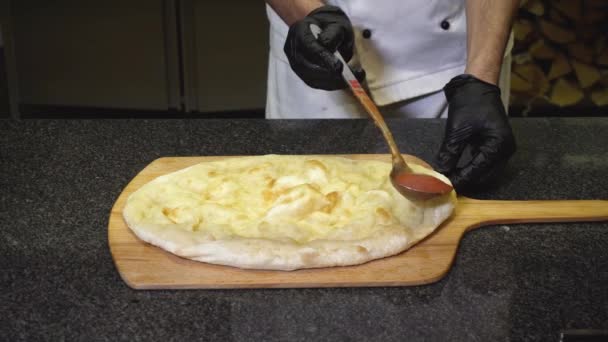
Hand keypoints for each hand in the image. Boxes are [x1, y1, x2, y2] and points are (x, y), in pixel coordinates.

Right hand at [284, 5, 362, 89]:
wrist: (320, 28)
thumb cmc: (329, 26)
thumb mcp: (336, 24)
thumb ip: (333, 34)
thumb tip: (328, 48)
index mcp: (300, 31)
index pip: (309, 48)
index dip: (324, 58)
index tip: (339, 66)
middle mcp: (293, 48)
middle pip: (307, 67)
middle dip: (328, 75)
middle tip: (347, 78)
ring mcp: (295, 62)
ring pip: (310, 78)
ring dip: (330, 83)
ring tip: (348, 81)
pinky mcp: (301, 72)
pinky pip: (313, 82)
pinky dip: (328, 85)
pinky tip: (341, 83)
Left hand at [435, 74, 515, 191]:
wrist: (477, 84)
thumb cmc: (470, 103)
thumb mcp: (457, 131)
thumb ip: (449, 154)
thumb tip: (440, 173)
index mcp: (499, 146)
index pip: (477, 171)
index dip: (460, 180)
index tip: (444, 187)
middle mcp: (504, 150)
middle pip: (482, 173)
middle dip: (463, 178)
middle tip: (444, 184)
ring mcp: (500, 147)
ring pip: (481, 168)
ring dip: (466, 172)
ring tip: (448, 176)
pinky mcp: (493, 143)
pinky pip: (481, 159)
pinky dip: (469, 163)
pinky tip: (455, 167)